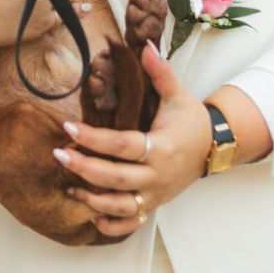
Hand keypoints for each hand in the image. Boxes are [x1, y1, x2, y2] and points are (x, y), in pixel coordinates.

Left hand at [53, 41, 211, 237]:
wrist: (214, 148)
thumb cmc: (191, 120)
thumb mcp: (178, 94)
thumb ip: (160, 71)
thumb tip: (145, 46)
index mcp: (161, 147)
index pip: (122, 145)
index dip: (94, 138)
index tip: (69, 127)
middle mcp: (158, 175)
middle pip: (117, 179)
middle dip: (85, 168)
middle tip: (59, 154)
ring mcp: (157, 193)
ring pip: (122, 206)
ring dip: (93, 200)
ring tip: (68, 186)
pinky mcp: (155, 204)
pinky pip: (133, 223)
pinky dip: (113, 225)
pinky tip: (92, 216)